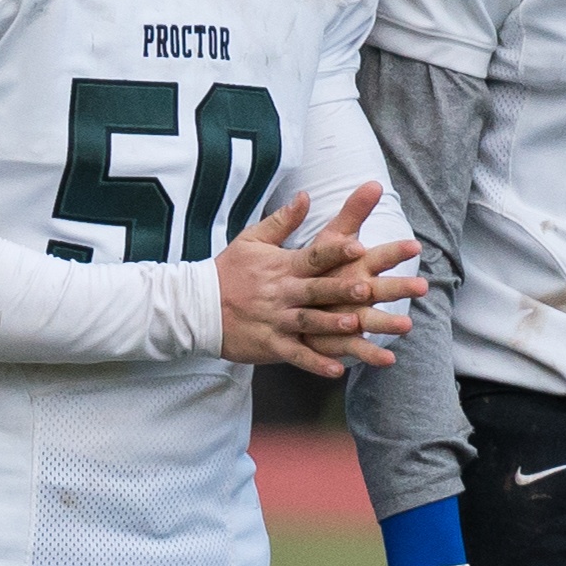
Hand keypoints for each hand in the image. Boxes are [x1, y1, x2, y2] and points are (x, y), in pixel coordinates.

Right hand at [211, 183, 423, 376]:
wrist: (196, 306)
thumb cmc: (228, 270)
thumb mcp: (252, 239)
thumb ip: (283, 220)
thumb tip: (306, 195)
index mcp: (282, 266)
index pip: (313, 256)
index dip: (335, 252)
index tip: (358, 246)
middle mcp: (282, 293)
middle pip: (317, 290)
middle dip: (342, 290)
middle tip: (368, 288)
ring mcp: (276, 320)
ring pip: (308, 323)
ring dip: (331, 325)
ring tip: (355, 325)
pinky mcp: (270, 345)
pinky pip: (295, 355)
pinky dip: (315, 363)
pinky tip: (337, 369)